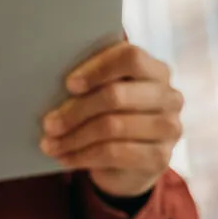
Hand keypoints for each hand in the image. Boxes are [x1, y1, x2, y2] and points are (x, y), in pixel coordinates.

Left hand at [41, 42, 184, 197]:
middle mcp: (169, 97)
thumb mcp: (101, 92)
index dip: (97, 69)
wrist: (130, 160)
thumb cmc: (108, 112)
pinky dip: (83, 155)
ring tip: (49, 143)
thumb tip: (48, 79)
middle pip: (116, 96)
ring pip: (113, 127)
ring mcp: (169, 128)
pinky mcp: (161, 158)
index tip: (68, 84)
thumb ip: (88, 80)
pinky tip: (65, 157)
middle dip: (75, 110)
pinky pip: (115, 153)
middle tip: (47, 123)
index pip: (130, 58)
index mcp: (155, 70)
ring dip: (74, 137)